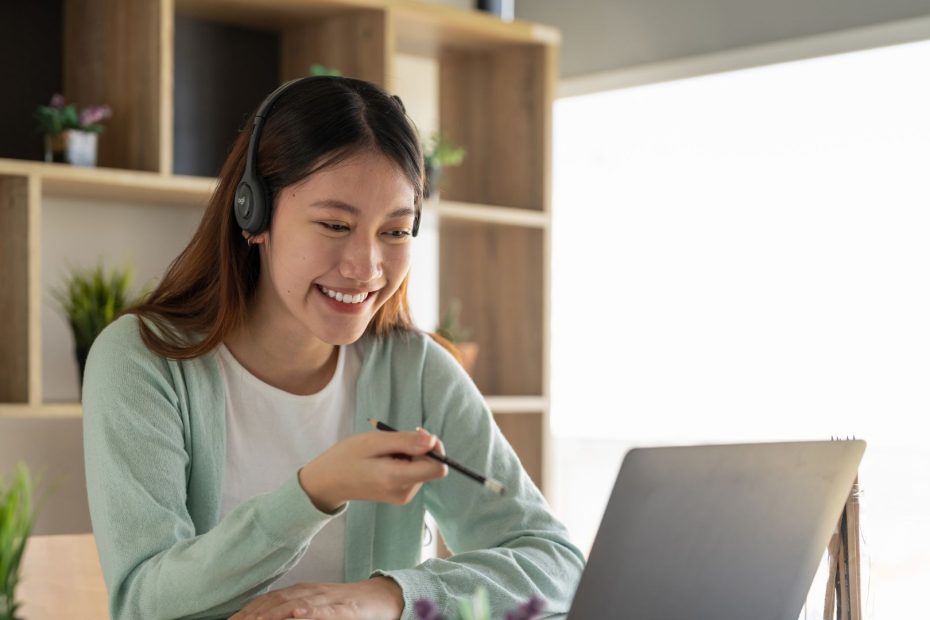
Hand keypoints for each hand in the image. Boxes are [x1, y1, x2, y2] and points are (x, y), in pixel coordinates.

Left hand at [228, 577, 404, 619]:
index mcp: (300, 593)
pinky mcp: (343, 609)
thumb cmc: (345, 607)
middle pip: (274, 602)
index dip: (246, 611)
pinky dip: (310, 612)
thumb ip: (292, 611)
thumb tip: (266, 615)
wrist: (379, 598)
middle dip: (251, 615)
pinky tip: (299, 613)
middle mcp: (308, 593)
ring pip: (294, 605)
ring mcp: (325, 599)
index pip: (266, 601)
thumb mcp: (315, 609)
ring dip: (273, 614)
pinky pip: (324, 610)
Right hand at [298, 428, 446, 512]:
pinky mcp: (400, 495)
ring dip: (409, 454)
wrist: (328, 482)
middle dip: (418, 449)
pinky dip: (404, 462)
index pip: (438, 468)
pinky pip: (414, 473)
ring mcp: (403, 496)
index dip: (435, 448)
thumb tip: (433, 440)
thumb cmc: (347, 457)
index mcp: (397, 479)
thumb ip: (406, 441)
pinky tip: (385, 459)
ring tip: (384, 451)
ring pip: (423, 468)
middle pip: (431, 466)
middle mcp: (404, 492)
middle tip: (393, 440)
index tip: (417, 435)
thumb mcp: (374, 442)